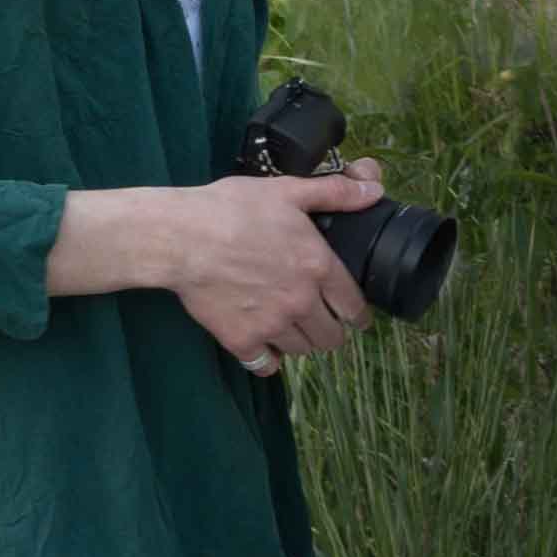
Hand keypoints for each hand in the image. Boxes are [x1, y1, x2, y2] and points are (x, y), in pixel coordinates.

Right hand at [46, 167, 383, 361]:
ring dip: (302, 342)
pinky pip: (266, 365)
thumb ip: (334, 193)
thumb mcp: (287, 190)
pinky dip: (269, 359)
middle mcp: (301, 302)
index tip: (356, 317)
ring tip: (294, 330)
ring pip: (303, 350)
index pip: (353, 306)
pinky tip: (265, 347)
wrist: (183, 238)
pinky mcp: (241, 341)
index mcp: (318, 267)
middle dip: (332, 331)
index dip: (358, 313)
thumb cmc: (232, 209)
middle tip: (324, 323)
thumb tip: (373, 191)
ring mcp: (271, 325)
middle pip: (332, 337)